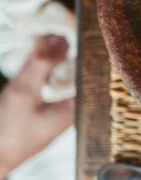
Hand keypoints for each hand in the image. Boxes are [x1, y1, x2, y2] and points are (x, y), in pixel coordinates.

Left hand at [0, 35, 72, 179]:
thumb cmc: (24, 142)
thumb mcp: (55, 125)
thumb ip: (74, 105)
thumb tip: (91, 88)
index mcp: (26, 89)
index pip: (43, 58)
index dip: (58, 47)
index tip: (72, 38)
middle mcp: (16, 85)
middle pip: (34, 57)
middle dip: (51, 45)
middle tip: (68, 36)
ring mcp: (11, 90)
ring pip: (29, 64)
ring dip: (45, 54)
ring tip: (61, 46)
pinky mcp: (10, 96)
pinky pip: (26, 73)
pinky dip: (39, 66)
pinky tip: (48, 68)